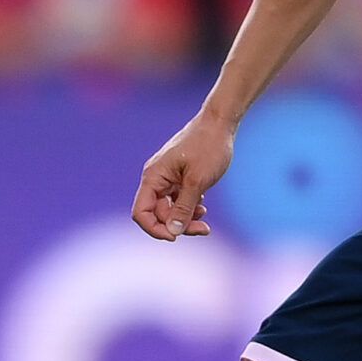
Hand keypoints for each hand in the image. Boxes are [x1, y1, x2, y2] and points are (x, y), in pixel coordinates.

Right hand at [131, 112, 234, 240]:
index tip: (176, 237)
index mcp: (153, 177)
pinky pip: (178, 200)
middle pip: (158, 213)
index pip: (141, 212)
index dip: (154, 229)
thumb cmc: (208, 147)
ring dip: (186, 218)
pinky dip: (189, 207)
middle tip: (204, 229)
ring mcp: (167, 178)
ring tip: (204, 217)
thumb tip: (172, 232)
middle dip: (178, 225)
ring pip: (170, 209)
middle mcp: (156, 178)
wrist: (220, 124)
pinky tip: (203, 205)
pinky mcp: (179, 178)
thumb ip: (184, 207)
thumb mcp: (197, 181)